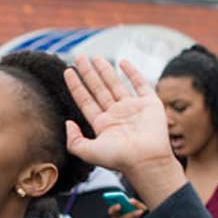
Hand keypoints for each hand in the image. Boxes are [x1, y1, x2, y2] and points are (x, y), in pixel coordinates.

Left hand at [63, 57, 179, 193]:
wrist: (146, 160)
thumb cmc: (119, 159)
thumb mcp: (88, 152)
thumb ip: (74, 140)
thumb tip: (67, 123)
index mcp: (103, 124)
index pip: (85, 100)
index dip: (76, 86)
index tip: (67, 71)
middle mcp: (116, 115)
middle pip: (98, 89)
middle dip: (88, 73)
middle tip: (80, 57)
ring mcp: (133, 108)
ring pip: (115, 84)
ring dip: (105, 70)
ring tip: (95, 57)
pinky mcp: (150, 104)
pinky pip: (140, 84)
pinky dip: (132, 72)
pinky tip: (122, 62)